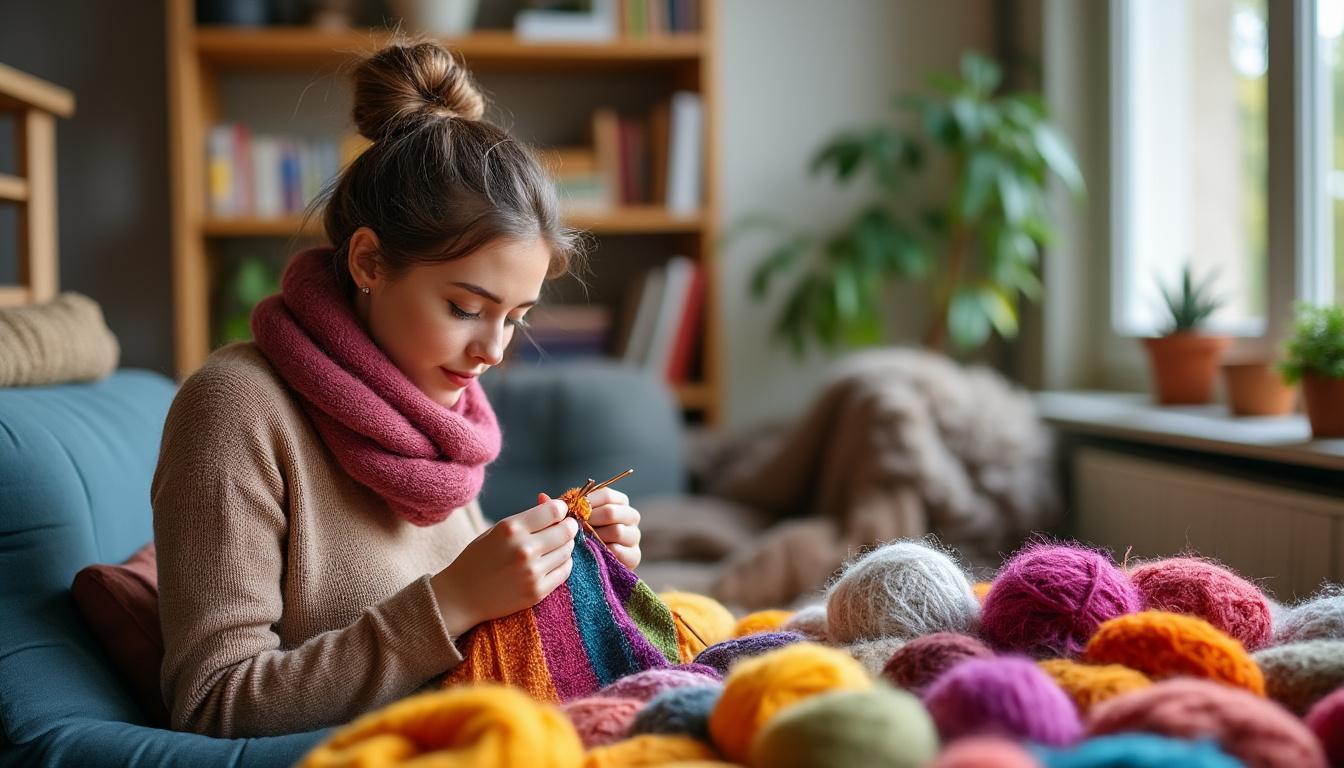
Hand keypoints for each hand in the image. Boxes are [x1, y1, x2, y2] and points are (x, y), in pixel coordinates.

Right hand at [431, 498, 577, 636]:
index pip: (553, 510)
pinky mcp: (537, 592)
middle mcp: (523, 549)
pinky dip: (563, 563)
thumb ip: (526, 517)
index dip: (561, 509)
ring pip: (567, 551)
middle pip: (566, 531)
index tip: (559, 511)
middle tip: (565, 527)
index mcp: (511, 528)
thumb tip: (549, 500)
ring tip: (555, 545)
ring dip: (565, 545)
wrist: (461, 596)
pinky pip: (565, 571)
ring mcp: (532, 572)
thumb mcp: (497, 530)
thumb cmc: (478, 558)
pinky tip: (553, 561)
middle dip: (568, 526)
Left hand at [549, 487, 640, 569]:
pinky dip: (603, 551)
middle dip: (590, 520)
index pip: (606, 494)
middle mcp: (630, 516)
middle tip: (573, 528)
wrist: (590, 565)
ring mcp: (634, 536)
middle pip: (612, 512)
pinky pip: (619, 550)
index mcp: (618, 502)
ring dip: (595, 536)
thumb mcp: (569, 521)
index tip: (570, 510)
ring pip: (617, 530)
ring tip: (581, 541)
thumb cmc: (580, 536)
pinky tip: (590, 553)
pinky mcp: (634, 556)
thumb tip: (542, 496)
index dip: (586, 501)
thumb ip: (558, 509)